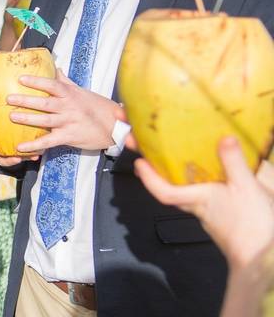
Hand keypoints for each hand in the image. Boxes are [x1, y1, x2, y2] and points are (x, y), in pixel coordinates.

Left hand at [7, 69, 124, 151]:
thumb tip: (55, 67)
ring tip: (11, 117)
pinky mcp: (69, 137)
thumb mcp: (82, 91)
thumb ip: (66, 81)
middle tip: (9, 99)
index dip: (36, 81)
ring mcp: (69, 122)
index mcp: (71, 94)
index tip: (21, 78)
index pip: (51, 85)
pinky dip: (34, 144)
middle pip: (44, 103)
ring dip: (27, 119)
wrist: (116, 126)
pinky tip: (20, 146)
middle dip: (26, 100)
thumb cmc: (97, 107)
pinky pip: (49, 141)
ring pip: (45, 120)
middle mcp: (68, 107)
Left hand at [135, 136, 273, 269]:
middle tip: (150, 150)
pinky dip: (202, 184)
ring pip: (188, 194)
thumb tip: (225, 139)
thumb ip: (234, 163)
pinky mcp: (221, 220)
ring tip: (179, 158)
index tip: (138, 163)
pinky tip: (213, 177)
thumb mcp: (246, 188)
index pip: (163, 191)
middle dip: (158, 171)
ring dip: (180, 177)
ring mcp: (209, 216)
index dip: (148, 178)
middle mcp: (198, 208)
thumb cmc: (253, 228)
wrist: (265, 259)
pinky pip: (204, 198)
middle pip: (171, 189)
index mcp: (198, 199)